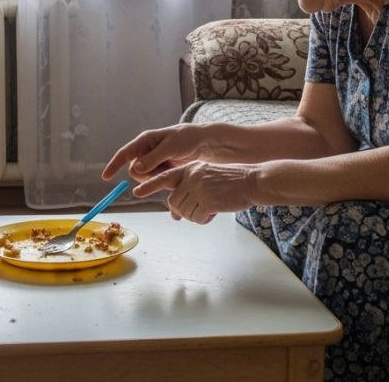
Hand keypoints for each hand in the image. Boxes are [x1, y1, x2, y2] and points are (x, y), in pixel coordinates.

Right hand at [102, 123, 208, 182]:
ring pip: (144, 178)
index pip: (124, 154)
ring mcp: (152, 161)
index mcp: (144, 141)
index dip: (114, 165)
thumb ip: (153, 158)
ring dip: (156, 177)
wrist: (202, 143)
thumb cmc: (186, 139)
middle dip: (147, 175)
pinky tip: (172, 171)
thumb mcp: (170, 147)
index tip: (106, 177)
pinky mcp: (160, 169)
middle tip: (164, 169)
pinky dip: (161, 179)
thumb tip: (134, 170)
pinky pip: (154, 180)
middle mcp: (145, 151)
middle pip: (135, 171)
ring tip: (171, 168)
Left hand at [135, 162, 256, 223]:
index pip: (164, 177)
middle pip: (173, 202)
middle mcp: (191, 177)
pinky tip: (215, 211)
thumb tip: (175, 215)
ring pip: (184, 212)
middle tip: (200, 208)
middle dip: (184, 210)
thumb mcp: (206, 181)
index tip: (136, 192)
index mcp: (189, 169)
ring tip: (210, 207)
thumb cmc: (230, 183)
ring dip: (195, 215)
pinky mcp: (207, 200)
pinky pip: (196, 218)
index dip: (149, 185)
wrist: (252, 181)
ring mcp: (199, 188)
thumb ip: (188, 193)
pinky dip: (204, 219)